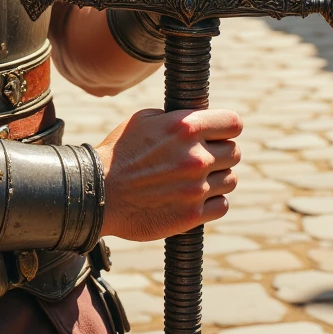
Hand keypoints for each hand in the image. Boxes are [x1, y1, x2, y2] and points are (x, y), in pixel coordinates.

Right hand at [96, 106, 242, 240]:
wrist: (98, 193)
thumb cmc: (118, 154)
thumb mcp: (143, 121)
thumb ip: (176, 119)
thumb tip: (199, 120)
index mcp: (186, 127)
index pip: (234, 123)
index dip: (227, 128)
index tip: (220, 134)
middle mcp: (196, 156)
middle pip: (234, 152)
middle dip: (221, 154)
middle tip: (202, 159)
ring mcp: (196, 187)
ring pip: (231, 180)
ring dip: (217, 179)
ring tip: (196, 180)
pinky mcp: (193, 214)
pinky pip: (222, 205)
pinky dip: (212, 202)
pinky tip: (195, 198)